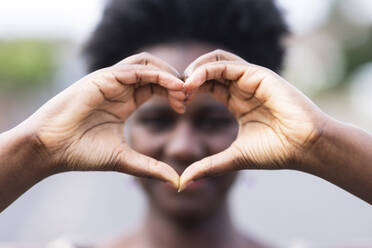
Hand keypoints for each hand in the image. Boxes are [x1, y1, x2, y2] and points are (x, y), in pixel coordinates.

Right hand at [24, 53, 185, 187]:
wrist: (50, 149)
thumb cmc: (82, 153)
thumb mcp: (124, 159)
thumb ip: (151, 168)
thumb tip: (178, 183)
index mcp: (125, 102)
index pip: (156, 87)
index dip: (173, 93)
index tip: (186, 107)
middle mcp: (119, 88)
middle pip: (154, 72)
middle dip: (174, 81)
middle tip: (188, 97)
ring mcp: (110, 81)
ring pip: (145, 64)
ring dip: (166, 73)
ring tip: (181, 90)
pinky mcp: (100, 78)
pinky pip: (132, 69)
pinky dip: (153, 73)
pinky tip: (168, 85)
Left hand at [179, 50, 328, 190]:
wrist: (306, 148)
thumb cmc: (276, 152)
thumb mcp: (233, 158)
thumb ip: (208, 166)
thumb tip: (183, 183)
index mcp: (238, 102)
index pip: (208, 86)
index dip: (190, 91)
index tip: (177, 105)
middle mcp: (243, 87)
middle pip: (209, 70)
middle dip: (188, 79)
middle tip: (175, 93)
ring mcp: (251, 79)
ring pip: (216, 61)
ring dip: (194, 70)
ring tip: (181, 86)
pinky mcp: (259, 74)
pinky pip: (226, 64)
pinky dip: (206, 69)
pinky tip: (192, 82)